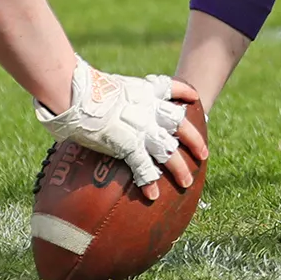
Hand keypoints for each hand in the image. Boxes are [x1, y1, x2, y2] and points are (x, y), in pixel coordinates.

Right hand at [35, 60, 208, 199]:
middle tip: (203, 153)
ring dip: (179, 167)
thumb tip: (77, 102)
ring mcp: (141, 127)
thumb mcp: (99, 84)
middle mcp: (147, 108)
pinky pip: (144, 167)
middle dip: (194, 139)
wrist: (77, 91)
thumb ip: (101, 94)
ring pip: (169, 150)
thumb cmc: (77, 85)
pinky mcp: (129, 144)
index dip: (184, 93)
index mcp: (141, 90)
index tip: (193, 99)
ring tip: (187, 182)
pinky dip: (149, 181)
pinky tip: (152, 195)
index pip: (169, 88)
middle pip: (180, 123)